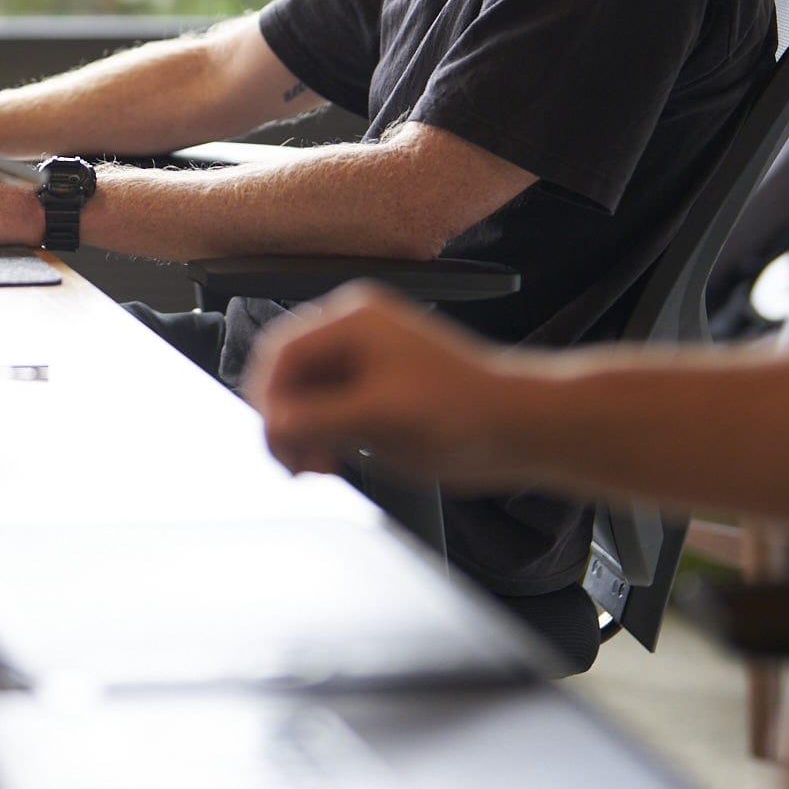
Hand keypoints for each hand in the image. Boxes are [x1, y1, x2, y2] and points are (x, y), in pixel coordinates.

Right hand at [239, 283, 533, 485]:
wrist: (519, 429)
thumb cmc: (466, 413)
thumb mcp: (380, 418)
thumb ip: (319, 419)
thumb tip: (272, 425)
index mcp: (354, 320)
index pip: (282, 352)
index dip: (269, 399)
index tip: (274, 440)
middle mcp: (355, 333)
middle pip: (288, 375)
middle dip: (286, 421)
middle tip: (294, 463)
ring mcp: (364, 363)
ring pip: (305, 397)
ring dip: (302, 435)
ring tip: (318, 468)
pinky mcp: (373, 393)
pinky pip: (327, 412)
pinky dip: (322, 439)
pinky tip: (333, 463)